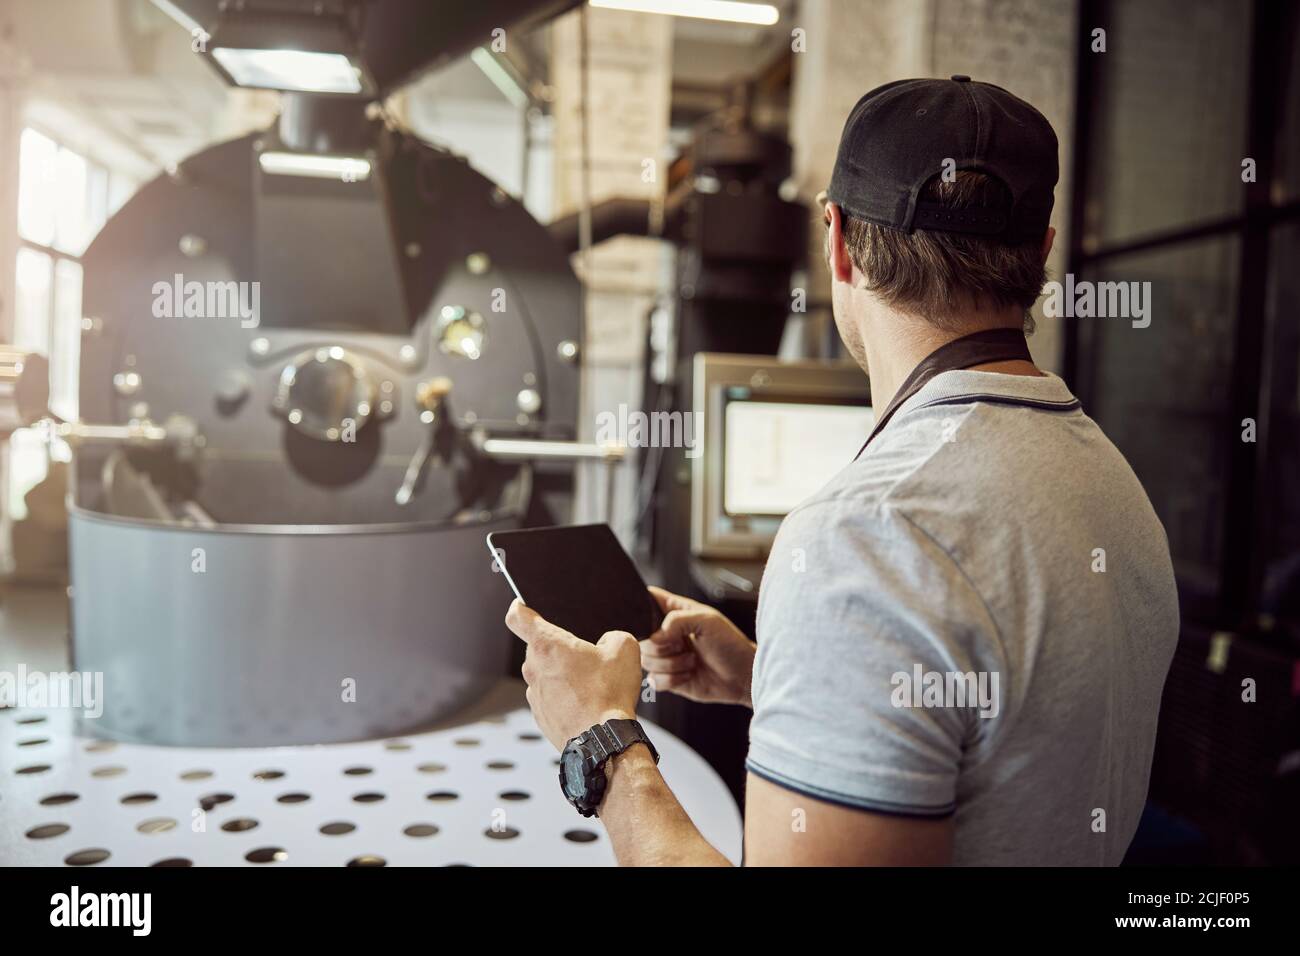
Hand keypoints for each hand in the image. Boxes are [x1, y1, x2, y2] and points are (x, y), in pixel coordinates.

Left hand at [505, 600, 642, 749]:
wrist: (604, 740)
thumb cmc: (609, 695)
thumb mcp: (625, 649)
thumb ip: (614, 635)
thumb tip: (608, 642)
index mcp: (548, 645)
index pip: (518, 617)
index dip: (520, 606)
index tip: (524, 605)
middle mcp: (534, 668)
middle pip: (536, 647)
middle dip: (557, 647)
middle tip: (583, 654)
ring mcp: (534, 694)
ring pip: (543, 673)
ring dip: (560, 673)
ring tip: (588, 683)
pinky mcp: (540, 715)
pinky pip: (548, 696)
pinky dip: (562, 695)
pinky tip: (585, 702)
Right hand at [640, 587, 756, 707]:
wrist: (742, 677)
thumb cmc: (730, 644)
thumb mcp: (707, 621)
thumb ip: (677, 621)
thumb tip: (654, 636)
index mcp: (674, 612)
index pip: (646, 600)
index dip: (640, 608)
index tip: (653, 621)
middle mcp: (666, 634)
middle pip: (641, 638)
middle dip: (661, 646)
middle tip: (683, 645)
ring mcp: (666, 657)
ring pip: (646, 660)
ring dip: (670, 664)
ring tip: (692, 661)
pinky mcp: (669, 678)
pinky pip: (654, 681)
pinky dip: (672, 680)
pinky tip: (688, 675)